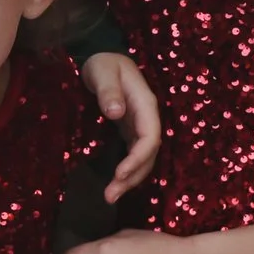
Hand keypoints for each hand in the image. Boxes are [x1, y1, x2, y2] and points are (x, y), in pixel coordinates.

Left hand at [82, 53, 160, 202]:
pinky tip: (115, 184)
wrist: (103, 57)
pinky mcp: (130, 131)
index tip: (119, 174)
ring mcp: (140, 126)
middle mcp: (148, 118)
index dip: (138, 158)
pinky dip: (127, 171)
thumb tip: (116, 113)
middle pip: (148, 154)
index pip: (150, 137)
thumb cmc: (104, 63)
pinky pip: (134, 155)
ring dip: (130, 179)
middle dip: (133, 177)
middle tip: (111, 195)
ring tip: (110, 196)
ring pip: (143, 159)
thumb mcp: (103, 72)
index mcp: (145, 105)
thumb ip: (109, 91)